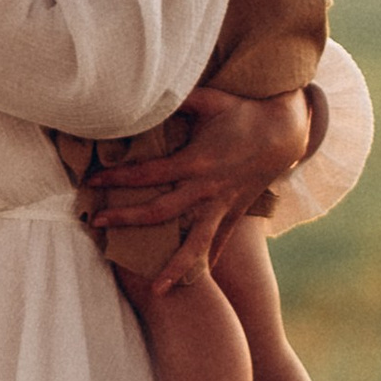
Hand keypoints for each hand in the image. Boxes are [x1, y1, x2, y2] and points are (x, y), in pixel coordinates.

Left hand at [78, 85, 313, 290]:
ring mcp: (223, 205)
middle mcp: (207, 189)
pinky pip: (220, 242)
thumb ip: (178, 98)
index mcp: (196, 162)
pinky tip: (196, 281)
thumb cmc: (244, 111)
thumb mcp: (210, 99)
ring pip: (196, 242)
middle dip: (128, 219)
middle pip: (161, 212)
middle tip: (98, 223)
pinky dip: (208, 261)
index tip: (93, 180)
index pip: (148, 173)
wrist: (287, 132)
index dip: (118, 177)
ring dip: (176, 266)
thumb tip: (147, 89)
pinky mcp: (235, 212)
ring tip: (157, 291)